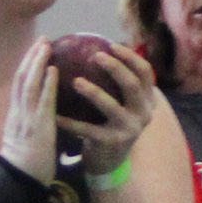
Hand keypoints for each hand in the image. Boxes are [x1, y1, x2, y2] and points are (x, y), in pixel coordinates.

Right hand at [2, 45, 52, 185]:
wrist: (20, 179)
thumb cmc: (29, 163)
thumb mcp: (32, 139)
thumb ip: (38, 123)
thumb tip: (51, 115)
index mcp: (18, 114)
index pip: (21, 85)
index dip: (28, 67)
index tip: (37, 51)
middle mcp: (19, 111)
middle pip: (21, 78)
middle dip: (31, 57)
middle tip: (43, 40)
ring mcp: (26, 117)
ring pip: (28, 83)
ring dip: (37, 62)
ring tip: (47, 45)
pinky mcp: (37, 125)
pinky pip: (42, 100)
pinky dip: (46, 83)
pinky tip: (53, 70)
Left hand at [52, 41, 159, 172]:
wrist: (111, 157)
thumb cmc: (110, 121)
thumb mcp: (122, 102)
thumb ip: (116, 81)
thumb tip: (97, 46)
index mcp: (147, 100)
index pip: (146, 73)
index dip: (131, 57)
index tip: (111, 44)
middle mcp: (143, 113)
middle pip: (132, 85)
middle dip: (115, 68)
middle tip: (95, 56)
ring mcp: (130, 129)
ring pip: (112, 106)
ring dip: (93, 92)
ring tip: (76, 81)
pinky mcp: (113, 142)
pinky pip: (88, 128)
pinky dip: (70, 121)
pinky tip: (54, 114)